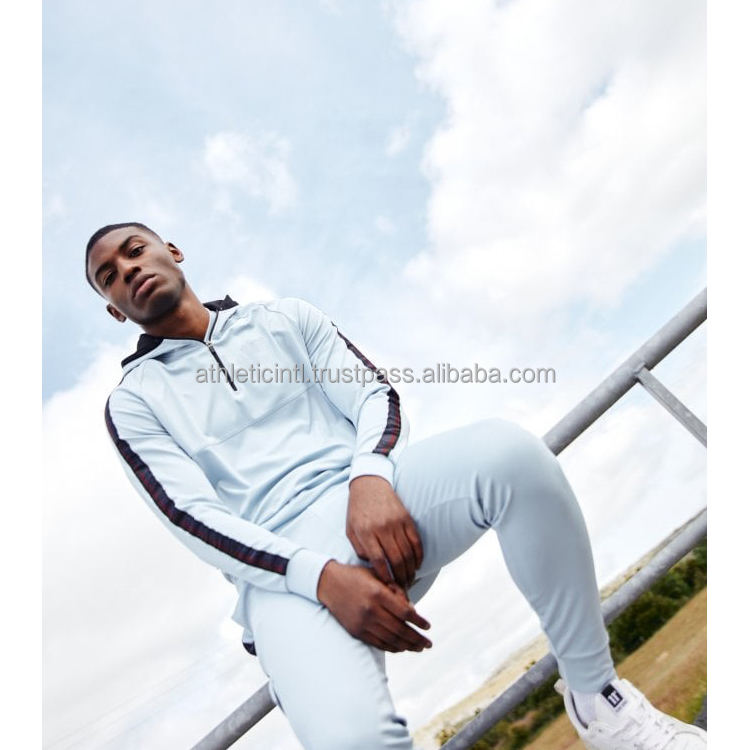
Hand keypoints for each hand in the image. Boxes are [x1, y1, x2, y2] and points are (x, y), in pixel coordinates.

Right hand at [317, 560, 431, 652]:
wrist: (329, 583)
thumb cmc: (357, 576)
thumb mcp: (377, 575)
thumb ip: (395, 590)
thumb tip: (412, 610)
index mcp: (377, 593)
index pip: (404, 613)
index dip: (418, 621)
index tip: (428, 626)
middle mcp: (370, 610)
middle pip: (400, 630)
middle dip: (417, 639)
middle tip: (428, 643)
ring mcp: (363, 623)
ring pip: (390, 640)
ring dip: (407, 646)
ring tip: (419, 648)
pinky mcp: (356, 631)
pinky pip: (378, 643)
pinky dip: (392, 648)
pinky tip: (402, 648)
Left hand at [346, 475, 423, 588]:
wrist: (369, 485)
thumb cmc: (357, 510)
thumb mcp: (350, 529)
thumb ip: (359, 549)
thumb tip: (372, 565)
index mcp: (366, 532)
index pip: (378, 560)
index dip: (385, 576)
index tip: (388, 587)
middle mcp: (382, 528)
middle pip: (396, 559)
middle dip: (401, 578)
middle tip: (402, 588)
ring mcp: (396, 523)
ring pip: (408, 553)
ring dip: (411, 570)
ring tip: (410, 580)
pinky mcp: (407, 518)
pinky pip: (416, 541)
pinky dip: (419, 555)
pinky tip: (417, 565)